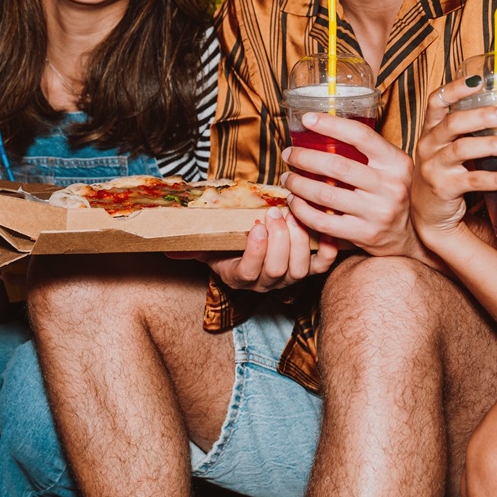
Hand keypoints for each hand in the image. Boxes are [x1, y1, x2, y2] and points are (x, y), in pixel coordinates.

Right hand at [173, 205, 339, 291]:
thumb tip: (167, 249)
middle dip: (278, 240)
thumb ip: (190, 247)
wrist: (255, 250)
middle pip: (277, 270)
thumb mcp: (209, 245)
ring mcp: (290, 278)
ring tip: (294, 215)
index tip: (255, 224)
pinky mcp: (311, 269)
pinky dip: (328, 249)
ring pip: (300, 268)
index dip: (255, 250)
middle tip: (275, 213)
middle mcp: (267, 283)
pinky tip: (325, 229)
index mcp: (241, 277)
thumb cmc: (230, 244)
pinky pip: (323, 265)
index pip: (248, 271)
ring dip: (300, 240)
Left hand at [279, 113, 422, 259]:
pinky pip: (323, 221)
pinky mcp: (364, 234)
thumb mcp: (392, 167)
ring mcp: (377, 212)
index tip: (307, 119)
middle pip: (337, 166)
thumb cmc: (392, 192)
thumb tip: (326, 128)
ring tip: (288, 178)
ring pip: (325, 194)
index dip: (331, 125)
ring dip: (299, 184)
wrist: (408, 235)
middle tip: (289, 154)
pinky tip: (294, 202)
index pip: (361, 136)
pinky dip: (302, 211)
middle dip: (304, 157)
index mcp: (396, 163)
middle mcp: (389, 186)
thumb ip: (368, 151)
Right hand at [411, 78, 496, 250]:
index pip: (436, 101)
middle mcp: (428, 145)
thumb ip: (468, 132)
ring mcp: (434, 167)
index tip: (478, 80)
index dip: (456, 88)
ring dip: (492, 144)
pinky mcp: (443, 188)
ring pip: (462, 149)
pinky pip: (473, 180)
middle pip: (453, 123)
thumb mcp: (447, 149)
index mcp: (430, 130)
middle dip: (482, 116)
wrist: (429, 215)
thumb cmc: (445, 174)